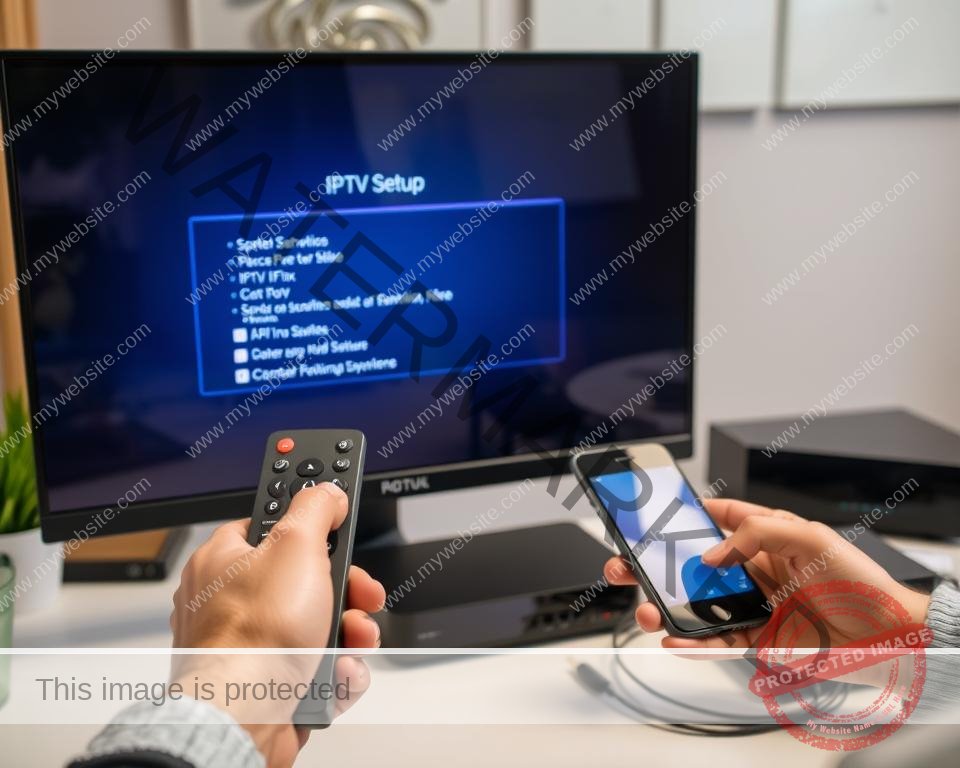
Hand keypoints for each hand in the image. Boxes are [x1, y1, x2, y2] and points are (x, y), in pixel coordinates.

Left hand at [170, 482, 385, 767]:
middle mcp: (230, 601)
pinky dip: (336, 670)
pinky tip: (335, 672)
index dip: (310, 516)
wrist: (243, 719)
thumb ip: (314, 508)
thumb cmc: (250, 639)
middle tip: (359, 589)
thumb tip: (326, 491)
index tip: (336, 508)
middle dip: (344, 588)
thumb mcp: (295, 545)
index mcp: (224, 559)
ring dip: (348, 632)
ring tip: (352, 638)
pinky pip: (317, 666)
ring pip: (317, 624)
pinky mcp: (268, 683)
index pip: (271, 520)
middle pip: (305, 577)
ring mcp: (249, 645)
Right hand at [604, 498, 930, 655]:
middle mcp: (756, 567)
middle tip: (628, 564)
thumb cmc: (860, 580)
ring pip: (700, 602)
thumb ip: (758, 534)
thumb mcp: (812, 538)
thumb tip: (713, 553)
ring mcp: (755, 602)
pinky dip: (694, 639)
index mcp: (766, 535)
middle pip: (696, 562)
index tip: (653, 514)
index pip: (718, 517)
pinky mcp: (759, 636)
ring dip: (669, 605)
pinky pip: (718, 637)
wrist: (891, 635)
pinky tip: (674, 635)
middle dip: (659, 563)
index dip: (685, 513)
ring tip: (648, 607)